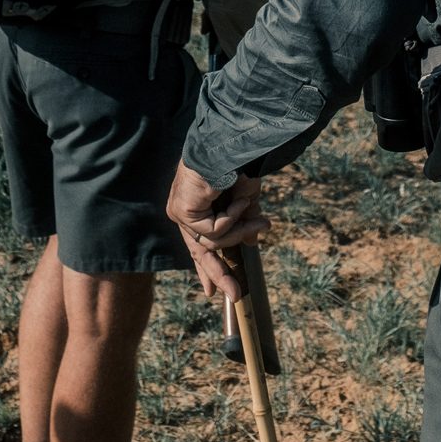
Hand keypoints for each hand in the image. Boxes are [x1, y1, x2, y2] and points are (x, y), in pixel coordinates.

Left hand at [166, 163, 268, 300]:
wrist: (233, 146)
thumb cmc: (239, 165)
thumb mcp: (245, 199)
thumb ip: (244, 222)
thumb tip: (251, 244)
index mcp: (195, 208)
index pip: (199, 243)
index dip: (207, 267)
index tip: (212, 290)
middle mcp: (184, 211)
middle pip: (200, 251)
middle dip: (219, 273)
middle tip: (235, 295)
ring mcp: (181, 211)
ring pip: (212, 242)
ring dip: (240, 230)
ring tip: (260, 220)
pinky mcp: (182, 211)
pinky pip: (212, 231)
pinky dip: (231, 219)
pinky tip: (237, 202)